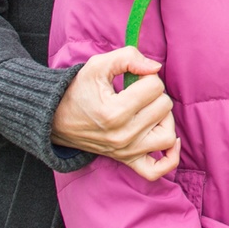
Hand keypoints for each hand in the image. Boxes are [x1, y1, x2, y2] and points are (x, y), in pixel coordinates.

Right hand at [51, 47, 179, 181]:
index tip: (132, 79)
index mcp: (114, 112)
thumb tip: (155, 67)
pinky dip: (169, 157)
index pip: (155, 86)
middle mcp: (122, 136)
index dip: (146, 76)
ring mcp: (125, 152)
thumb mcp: (98, 65)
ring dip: (164, 118)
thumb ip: (128, 57)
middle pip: (164, 107)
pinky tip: (171, 140)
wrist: (57, 119)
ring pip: (167, 135)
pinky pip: (156, 170)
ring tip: (148, 110)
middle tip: (137, 93)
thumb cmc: (79, 90)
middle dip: (154, 93)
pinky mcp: (127, 161)